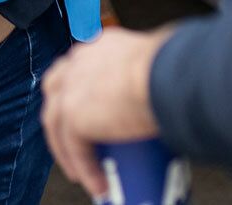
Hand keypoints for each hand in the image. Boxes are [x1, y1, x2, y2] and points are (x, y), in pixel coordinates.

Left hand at [41, 26, 173, 197]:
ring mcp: (71, 89)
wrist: (167, 79)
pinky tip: (99, 184)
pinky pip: (75, 149)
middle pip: (57, 90)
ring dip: (67, 149)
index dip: (82, 90)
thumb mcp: (159, 61)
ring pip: (56, 122)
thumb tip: (171, 83)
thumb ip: (157, 68)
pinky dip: (86, 169)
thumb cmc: (175, 69)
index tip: (93, 111)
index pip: (80, 68)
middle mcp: (79, 63)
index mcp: (100, 48)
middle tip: (80, 140)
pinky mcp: (73, 116)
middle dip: (63, 115)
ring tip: (85, 171)